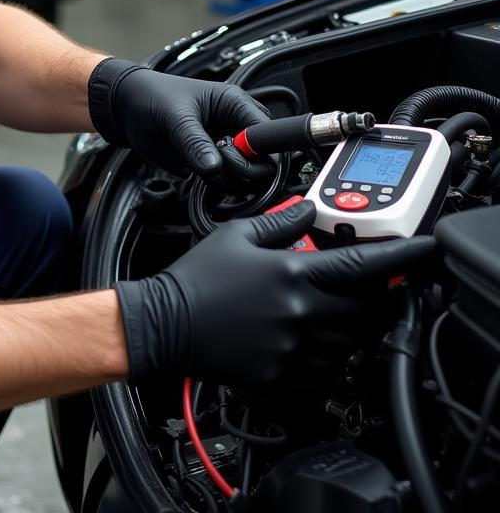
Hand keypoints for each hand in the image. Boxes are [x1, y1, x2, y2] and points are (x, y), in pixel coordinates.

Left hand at [88, 57, 270, 179]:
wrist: (126, 108)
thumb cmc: (151, 96)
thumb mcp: (175, 116)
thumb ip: (195, 142)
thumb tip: (214, 168)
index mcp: (235, 104)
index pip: (266, 134)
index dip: (257, 150)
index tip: (232, 153)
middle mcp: (234, 126)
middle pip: (264, 161)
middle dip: (245, 168)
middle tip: (219, 162)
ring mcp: (222, 147)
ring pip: (246, 176)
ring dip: (228, 179)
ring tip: (202, 163)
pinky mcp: (208, 162)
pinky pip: (224, 182)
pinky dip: (215, 185)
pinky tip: (197, 172)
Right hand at [114, 200, 437, 392]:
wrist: (165, 324)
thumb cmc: (197, 279)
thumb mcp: (237, 234)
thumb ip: (281, 221)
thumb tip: (308, 210)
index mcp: (291, 273)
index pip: (364, 265)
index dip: (401, 257)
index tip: (423, 250)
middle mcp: (300, 314)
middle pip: (368, 309)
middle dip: (375, 295)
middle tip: (364, 285)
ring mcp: (294, 350)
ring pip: (351, 342)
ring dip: (349, 325)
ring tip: (321, 310)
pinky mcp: (284, 378)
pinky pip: (326, 371)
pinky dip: (327, 356)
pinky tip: (302, 338)